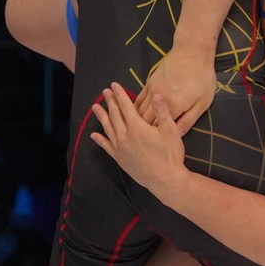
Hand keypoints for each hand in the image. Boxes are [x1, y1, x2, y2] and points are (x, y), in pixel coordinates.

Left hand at [88, 84, 189, 198]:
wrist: (165, 180)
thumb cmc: (170, 154)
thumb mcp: (171, 130)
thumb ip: (162, 111)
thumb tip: (156, 93)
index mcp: (136, 126)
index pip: (125, 106)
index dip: (119, 94)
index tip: (114, 85)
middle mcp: (124, 135)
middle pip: (114, 114)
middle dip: (110, 102)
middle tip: (105, 92)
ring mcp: (120, 148)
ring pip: (108, 128)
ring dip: (101, 116)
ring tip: (95, 107)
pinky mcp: (119, 158)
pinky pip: (106, 146)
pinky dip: (100, 140)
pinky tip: (94, 135)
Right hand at [138, 44, 219, 134]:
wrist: (192, 51)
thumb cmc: (202, 78)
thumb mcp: (202, 102)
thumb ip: (189, 120)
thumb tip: (178, 136)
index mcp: (173, 106)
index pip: (158, 128)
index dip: (155, 139)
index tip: (155, 146)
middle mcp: (158, 99)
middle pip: (144, 120)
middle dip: (143, 132)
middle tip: (142, 142)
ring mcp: (152, 90)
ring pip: (138, 110)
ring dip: (136, 121)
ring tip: (136, 131)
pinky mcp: (149, 82)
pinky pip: (138, 99)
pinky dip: (135, 108)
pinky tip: (135, 115)